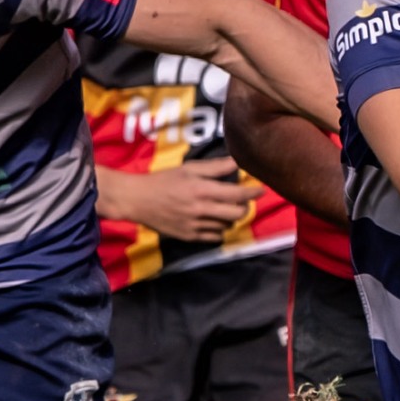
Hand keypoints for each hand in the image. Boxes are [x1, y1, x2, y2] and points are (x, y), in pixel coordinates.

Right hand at [99, 157, 257, 241]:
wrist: (138, 200)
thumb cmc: (163, 180)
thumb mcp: (188, 168)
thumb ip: (214, 168)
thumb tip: (237, 163)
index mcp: (202, 190)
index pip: (237, 194)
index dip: (253, 192)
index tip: (261, 190)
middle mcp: (202, 210)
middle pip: (236, 214)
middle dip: (244, 207)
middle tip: (242, 201)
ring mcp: (196, 226)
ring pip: (226, 226)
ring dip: (231, 218)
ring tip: (227, 210)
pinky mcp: (189, 237)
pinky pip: (213, 237)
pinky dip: (219, 230)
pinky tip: (215, 222)